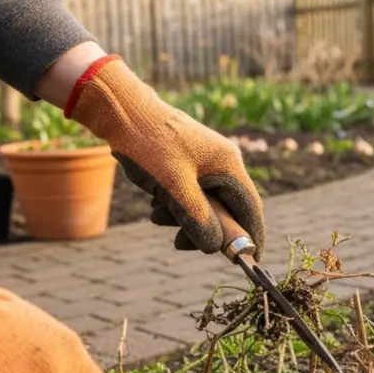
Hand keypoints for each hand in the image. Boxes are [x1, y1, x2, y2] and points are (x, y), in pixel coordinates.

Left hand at [64, 57, 264, 254]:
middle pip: (227, 208)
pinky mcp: (190, 161)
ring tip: (157, 215)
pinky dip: (177, 204)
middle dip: (205, 228)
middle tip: (179, 242)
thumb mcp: (174, 187)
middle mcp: (224, 161)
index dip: (252, 236)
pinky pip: (193, 193)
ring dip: (185, 217)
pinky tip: (156, 203)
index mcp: (228, 164)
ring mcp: (207, 161)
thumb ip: (198, 219)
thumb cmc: (149, 145)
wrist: (121, 111)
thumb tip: (215, 248)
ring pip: (206, 203)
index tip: (252, 261)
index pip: (250, 208)